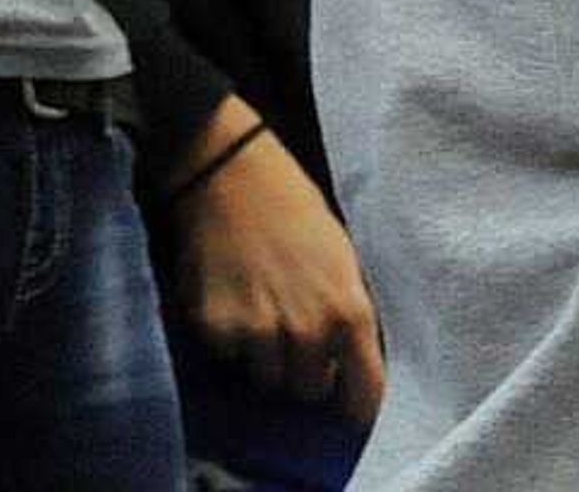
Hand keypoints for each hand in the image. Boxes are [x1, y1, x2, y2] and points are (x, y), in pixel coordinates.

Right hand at [167, 112, 386, 421]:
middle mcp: (307, 333)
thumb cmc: (295, 209)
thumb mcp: (342, 260)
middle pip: (308, 391)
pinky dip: (229, 338)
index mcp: (350, 313)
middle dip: (302, 371)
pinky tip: (230, 298)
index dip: (354, 404)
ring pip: (266, 379)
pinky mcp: (215, 330)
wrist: (230, 172)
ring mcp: (258, 335)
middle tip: (291, 335)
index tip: (345, 404)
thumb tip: (344, 366)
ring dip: (264, 357)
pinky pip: (228, 357)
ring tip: (259, 312)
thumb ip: (346, 316)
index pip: (363, 396)